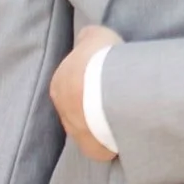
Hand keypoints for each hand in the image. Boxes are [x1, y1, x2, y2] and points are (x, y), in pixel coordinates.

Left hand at [48, 25, 121, 162]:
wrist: (109, 89)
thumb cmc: (99, 60)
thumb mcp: (95, 35)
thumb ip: (88, 37)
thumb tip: (86, 37)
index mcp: (60, 83)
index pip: (74, 82)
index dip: (92, 78)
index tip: (108, 76)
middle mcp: (63, 109)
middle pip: (79, 106)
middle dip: (94, 102)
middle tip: (116, 95)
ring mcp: (76, 131)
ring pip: (89, 126)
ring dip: (102, 121)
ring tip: (123, 113)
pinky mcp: (91, 148)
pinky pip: (101, 145)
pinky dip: (111, 140)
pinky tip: (124, 131)